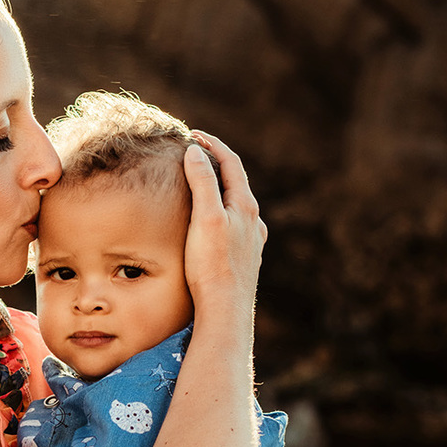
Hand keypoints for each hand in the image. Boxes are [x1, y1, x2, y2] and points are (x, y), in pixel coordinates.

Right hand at [182, 131, 266, 314]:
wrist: (225, 311)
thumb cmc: (212, 265)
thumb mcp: (204, 217)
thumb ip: (202, 182)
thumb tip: (196, 152)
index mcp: (245, 206)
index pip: (231, 163)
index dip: (212, 145)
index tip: (192, 135)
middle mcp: (253, 222)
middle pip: (236, 182)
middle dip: (215, 165)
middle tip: (194, 155)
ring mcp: (251, 241)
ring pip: (236, 206)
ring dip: (219, 190)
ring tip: (201, 186)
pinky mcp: (245, 260)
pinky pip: (235, 227)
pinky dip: (222, 213)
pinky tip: (214, 225)